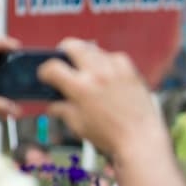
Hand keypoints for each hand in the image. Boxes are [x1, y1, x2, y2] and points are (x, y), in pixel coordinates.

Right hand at [40, 38, 167, 159]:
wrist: (141, 140)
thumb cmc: (110, 137)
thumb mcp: (78, 125)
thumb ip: (62, 110)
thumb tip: (54, 104)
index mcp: (80, 88)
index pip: (53, 67)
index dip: (45, 71)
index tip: (47, 76)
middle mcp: (98, 74)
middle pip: (72, 45)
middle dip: (63, 52)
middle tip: (64, 61)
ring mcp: (116, 70)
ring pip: (93, 49)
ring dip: (86, 57)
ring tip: (86, 70)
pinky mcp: (131, 71)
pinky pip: (114, 57)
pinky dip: (107, 62)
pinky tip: (107, 74)